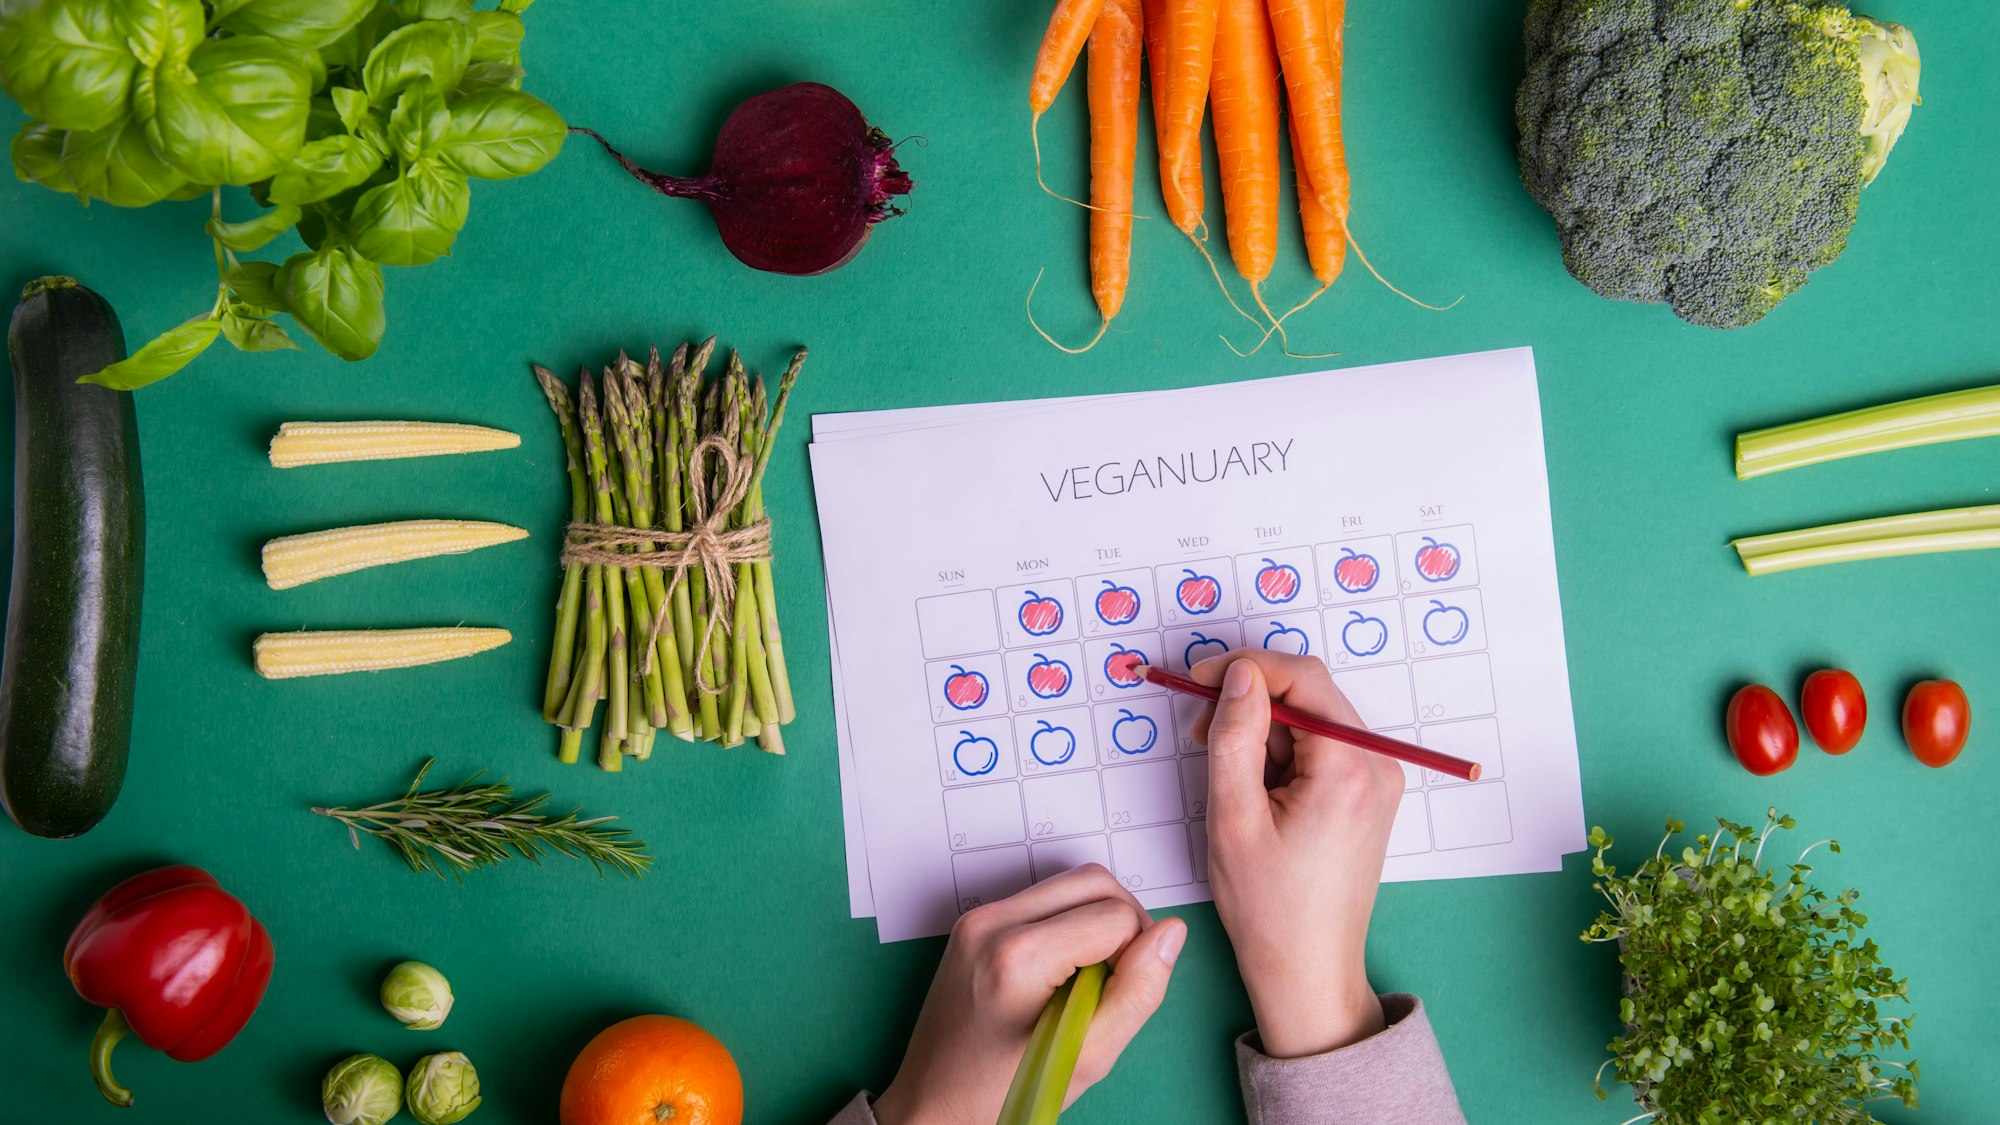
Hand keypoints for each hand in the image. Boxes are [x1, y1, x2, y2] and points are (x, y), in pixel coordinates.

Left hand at [871, 864, 1185, 1124]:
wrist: (934, 1104)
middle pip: (1095, 882)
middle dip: (1123, 924)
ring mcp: (978, 918)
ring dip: (1095, 921)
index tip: (1116, 997)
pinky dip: (1066, 924)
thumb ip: (1138, 992)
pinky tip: (1058, 972)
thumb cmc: (1002, 1090)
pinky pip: (1042, 900)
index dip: (1136, 955)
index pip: (1117, 916)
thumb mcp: (1088, 1056)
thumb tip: (1171, 935)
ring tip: (1084, 980)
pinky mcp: (973, 922)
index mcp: (1018, 956)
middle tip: (1114, 981)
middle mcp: (992, 923)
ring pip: (1070, 885)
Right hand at [1190, 651, 1404, 1058]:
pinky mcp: (1367, 795)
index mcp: (1349, 769)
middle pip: (1309, 695)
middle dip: (1250, 701)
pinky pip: (1321, 748)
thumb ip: (1235, 736)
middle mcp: (1377, 766)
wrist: (1308, 969)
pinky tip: (1254, 788)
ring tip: (1226, 775)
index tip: (1197, 680)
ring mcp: (1378, 781)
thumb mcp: (1233, 816)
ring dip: (1263, 731)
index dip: (1245, 667)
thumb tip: (1239, 676)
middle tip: (1200, 733)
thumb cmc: (1269, 907)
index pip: (1302, 678)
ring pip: (1311, 720)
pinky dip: (1282, 754)